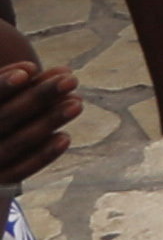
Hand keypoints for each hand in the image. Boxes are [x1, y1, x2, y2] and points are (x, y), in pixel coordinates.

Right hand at [0, 56, 68, 205]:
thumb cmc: (1, 118)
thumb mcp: (2, 104)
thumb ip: (17, 86)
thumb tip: (50, 72)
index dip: (2, 83)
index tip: (30, 68)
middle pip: (4, 118)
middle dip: (38, 97)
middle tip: (72, 79)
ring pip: (15, 143)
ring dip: (48, 122)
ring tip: (77, 102)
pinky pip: (19, 171)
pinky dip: (42, 155)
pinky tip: (65, 137)